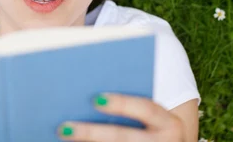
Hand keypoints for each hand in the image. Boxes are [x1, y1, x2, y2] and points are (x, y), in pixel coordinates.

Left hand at [57, 93, 184, 141]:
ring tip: (62, 135)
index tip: (95, 99)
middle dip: (91, 133)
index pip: (146, 109)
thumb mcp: (153, 117)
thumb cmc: (153, 126)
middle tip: (63, 127)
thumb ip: (131, 104)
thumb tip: (89, 94)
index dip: (122, 103)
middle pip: (123, 138)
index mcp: (169, 124)